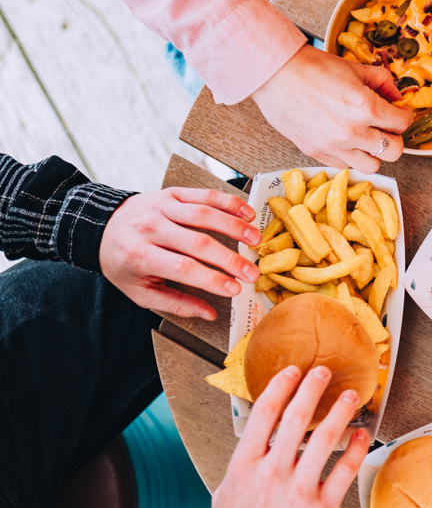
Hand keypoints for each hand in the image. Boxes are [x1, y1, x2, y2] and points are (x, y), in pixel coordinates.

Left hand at [99, 188, 261, 320]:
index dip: (212, 279)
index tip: (234, 290)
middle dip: (230, 260)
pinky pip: (203, 195)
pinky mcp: (171, 193)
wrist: (99, 227)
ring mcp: (161, 207)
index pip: (183, 268)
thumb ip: (175, 304)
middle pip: (198, 242)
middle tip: (252, 273)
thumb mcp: (140, 291)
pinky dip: (228, 203)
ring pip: (204, 214)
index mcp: (140, 256)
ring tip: (255, 241)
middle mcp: (150, 228)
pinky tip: (247, 213)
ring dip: (235, 227)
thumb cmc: (123, 262)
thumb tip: (209, 314)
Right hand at [210, 365, 369, 507]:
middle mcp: (271, 474)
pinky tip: (362, 435)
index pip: (264, 413)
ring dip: (340, 411)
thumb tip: (259, 435)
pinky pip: (344, 471)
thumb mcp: (225, 491)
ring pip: (325, 439)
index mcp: (244, 466)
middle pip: (296, 418)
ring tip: (350, 396)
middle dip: (312, 388)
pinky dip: (356, 448)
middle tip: (324, 372)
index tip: (293, 371)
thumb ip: (244, 462)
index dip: (281, 385)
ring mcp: (298, 492)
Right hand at [251, 44, 412, 172]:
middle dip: (395, 138)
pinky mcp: (317, 153)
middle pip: (394, 151)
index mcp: (366, 108)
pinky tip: (347, 141)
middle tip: (387, 128)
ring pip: (373, 166)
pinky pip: (345, 165)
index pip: (403, 124)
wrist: (276, 74)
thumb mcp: (355, 68)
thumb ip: (382, 82)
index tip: (400, 113)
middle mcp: (353, 132)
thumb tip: (396, 95)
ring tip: (367, 138)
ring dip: (374, 153)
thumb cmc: (312, 68)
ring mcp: (334, 146)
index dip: (404, 116)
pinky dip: (350, 156)